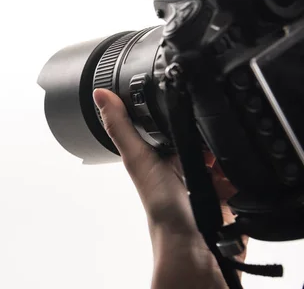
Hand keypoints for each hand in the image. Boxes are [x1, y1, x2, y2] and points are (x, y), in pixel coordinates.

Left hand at [93, 88, 244, 288]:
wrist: (196, 247)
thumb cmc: (162, 210)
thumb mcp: (139, 159)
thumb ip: (121, 127)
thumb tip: (99, 93)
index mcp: (158, 153)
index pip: (171, 120)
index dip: (178, 109)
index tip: (183, 100)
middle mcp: (181, 163)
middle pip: (201, 134)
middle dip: (208, 134)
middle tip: (201, 151)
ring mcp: (205, 179)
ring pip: (223, 151)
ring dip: (225, 154)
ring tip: (212, 171)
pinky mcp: (227, 192)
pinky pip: (241, 173)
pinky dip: (240, 173)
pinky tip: (230, 180)